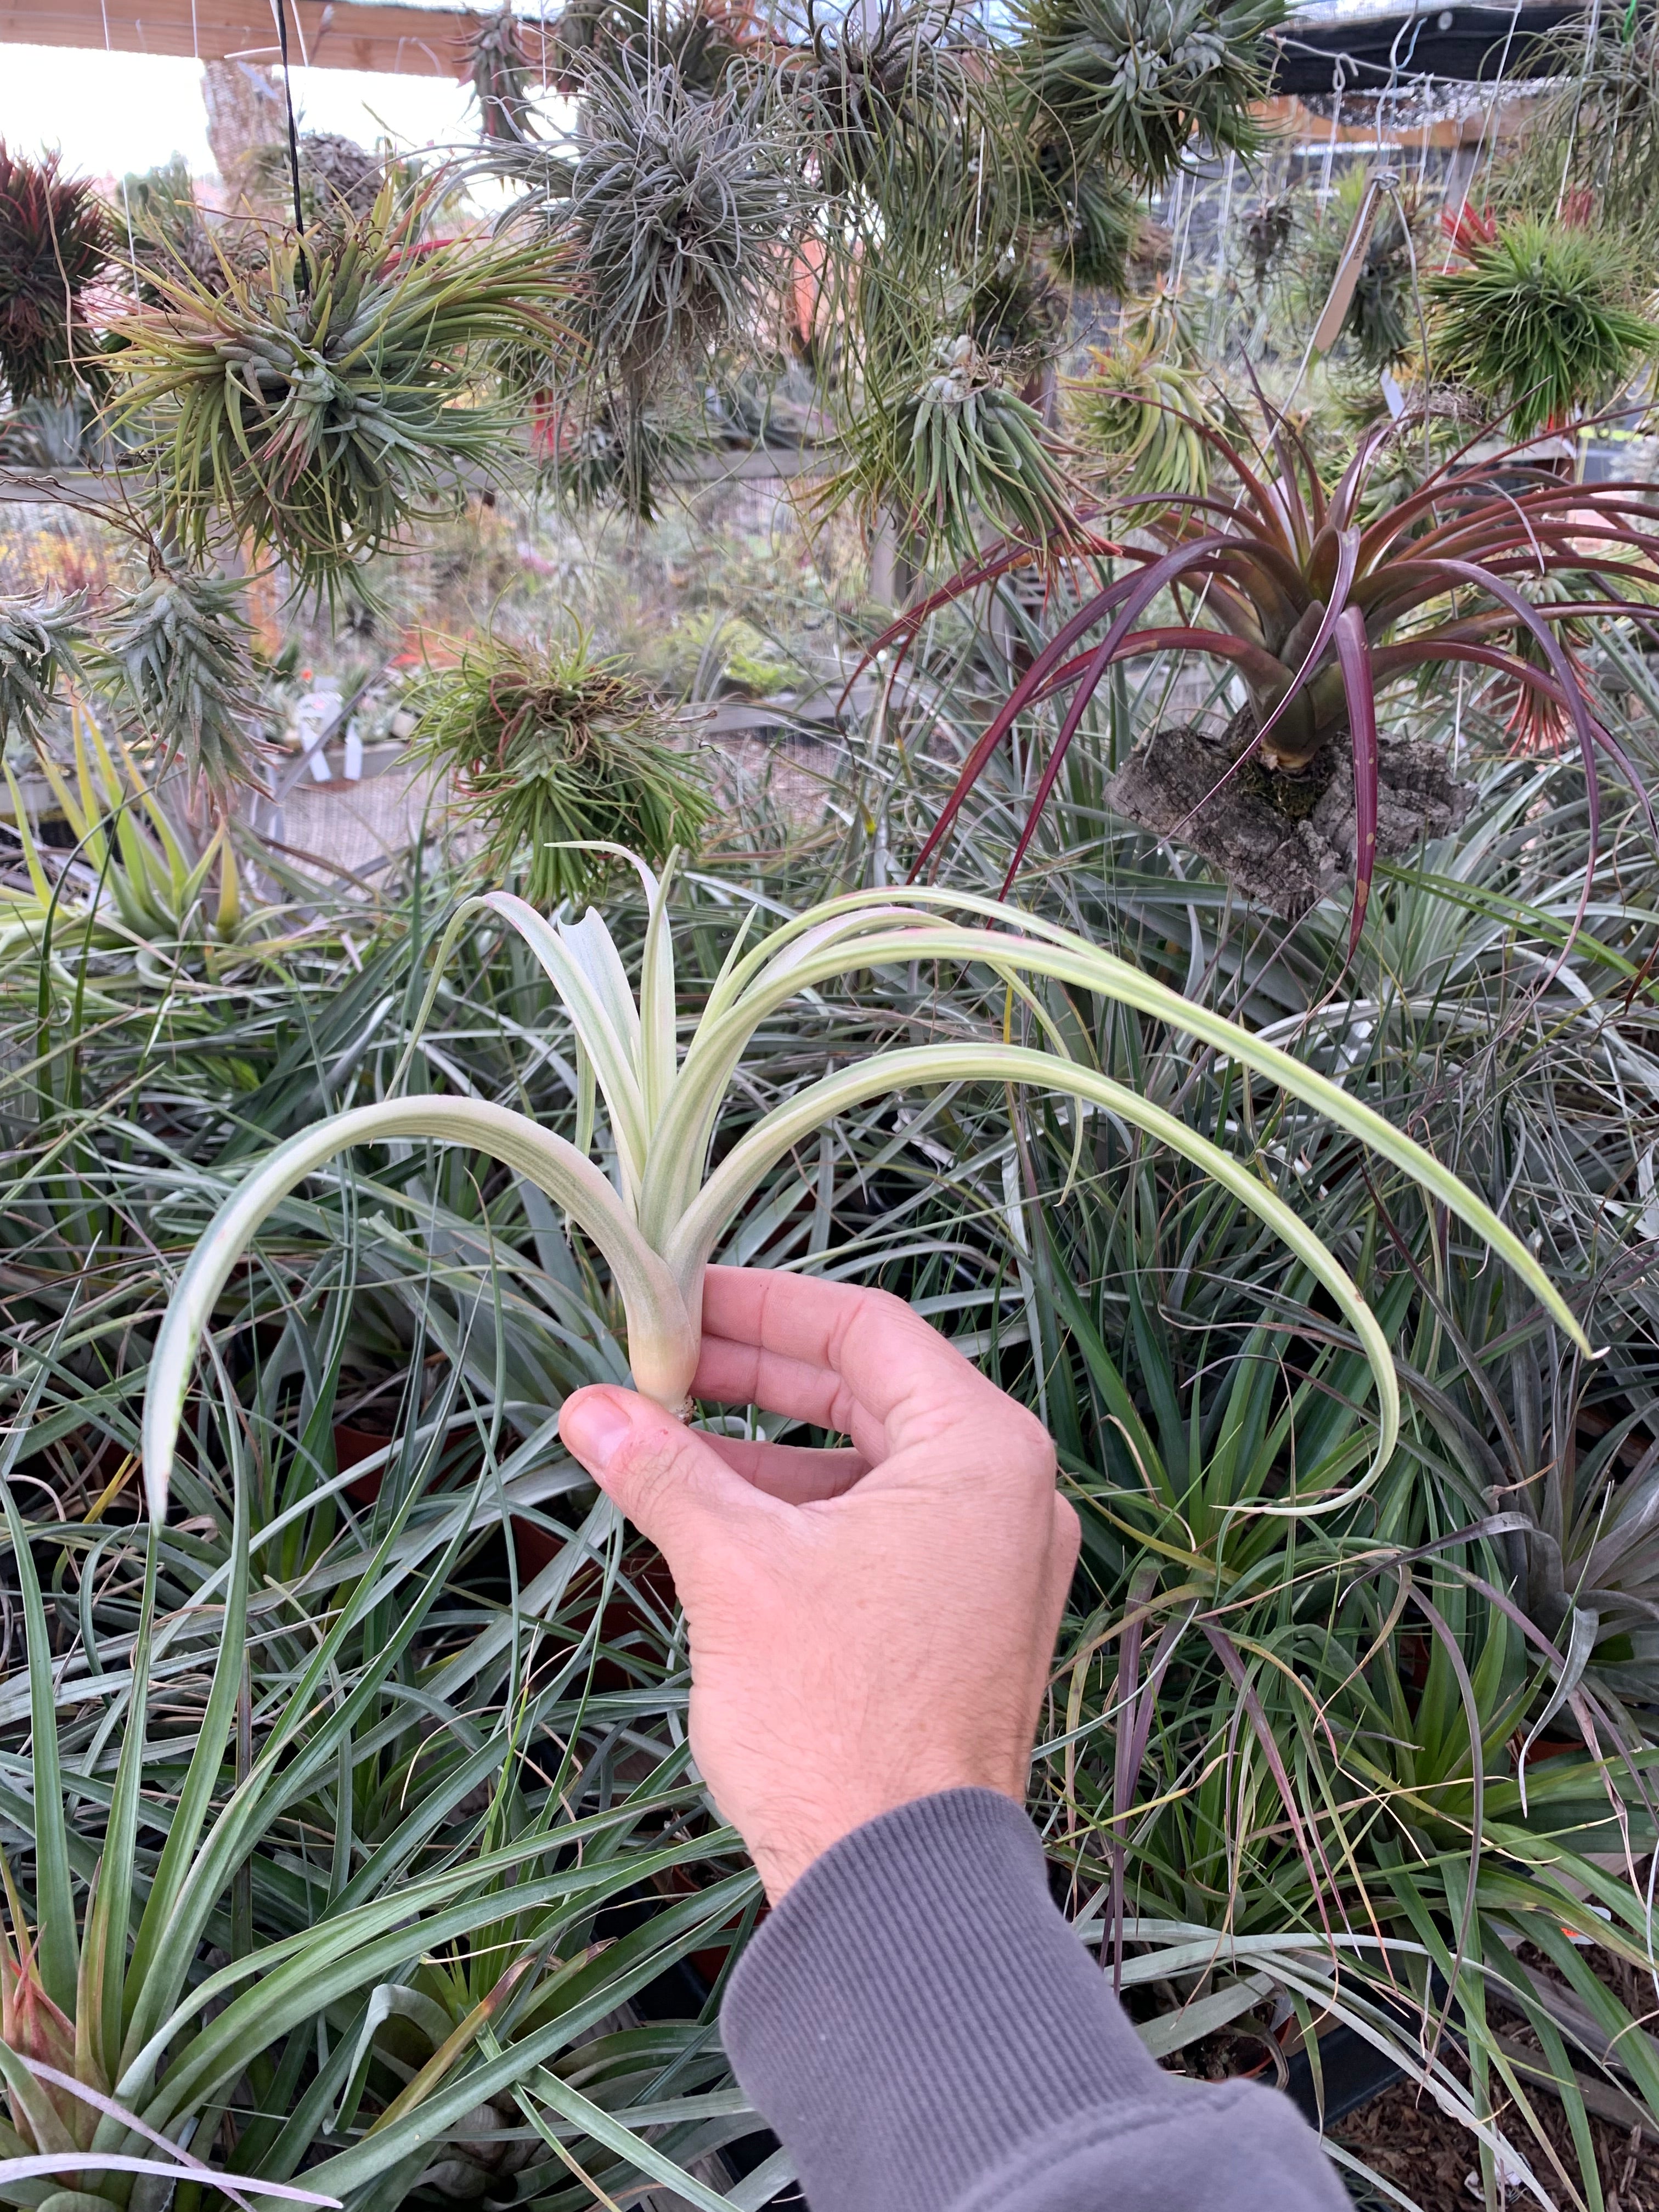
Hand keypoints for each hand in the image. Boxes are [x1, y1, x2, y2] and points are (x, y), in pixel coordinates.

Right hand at [558, 1267, 1078, 1900]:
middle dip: (756, 1376)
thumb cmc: (837, 1722)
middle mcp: (1010, 1496)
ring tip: (662, 1442)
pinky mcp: (966, 1621)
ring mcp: (996, 1565)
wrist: (897, 1892)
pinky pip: (880, 1530)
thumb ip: (666, 1471)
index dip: (765, 1305)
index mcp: (984, 1453)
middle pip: (869, 1392)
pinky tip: (714, 1515)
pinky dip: (801, 1513)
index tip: (682, 1301)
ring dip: (767, 1450)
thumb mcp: (735, 1569)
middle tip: (659, 1364)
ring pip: (868, 1466)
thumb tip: (591, 1408)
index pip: (867, 1331)